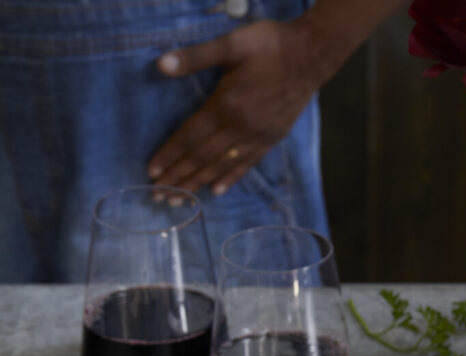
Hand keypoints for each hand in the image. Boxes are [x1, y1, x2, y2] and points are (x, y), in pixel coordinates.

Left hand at [148, 19, 324, 194]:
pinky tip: (216, 191)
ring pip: (221, 166)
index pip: (190, 136)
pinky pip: (246, 164)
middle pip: (202, 158)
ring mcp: (256, 137)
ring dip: (198, 184)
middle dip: (178, 178)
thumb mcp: (232, 43)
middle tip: (158, 195)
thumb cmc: (270, 45)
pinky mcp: (271, 139)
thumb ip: (196, 57)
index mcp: (226, 105)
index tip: (152, 172)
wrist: (311, 55)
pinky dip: (229, 179)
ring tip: (180, 200)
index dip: (170, 155)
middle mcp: (239, 127)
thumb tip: (162, 65)